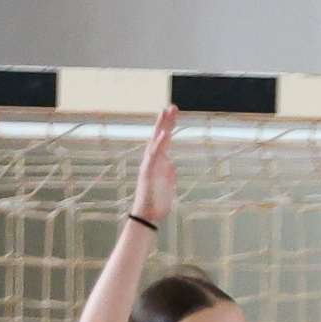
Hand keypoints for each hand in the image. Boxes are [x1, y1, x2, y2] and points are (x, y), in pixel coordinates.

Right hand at [131, 105, 177, 227]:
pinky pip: (154, 155)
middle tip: (172, 106)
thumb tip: (170, 164)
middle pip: (158, 136)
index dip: (167, 125)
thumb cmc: (157, 200)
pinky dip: (160, 144)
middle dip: (165, 121)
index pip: (163, 140)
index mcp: (157, 161)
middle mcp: (152, 159)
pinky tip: (165, 134)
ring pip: (155, 142)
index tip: (173, 112)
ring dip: (161, 127)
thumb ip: (168, 171)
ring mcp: (149, 164)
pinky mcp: (148, 171)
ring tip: (165, 112)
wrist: (147, 215)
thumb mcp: (167, 182)